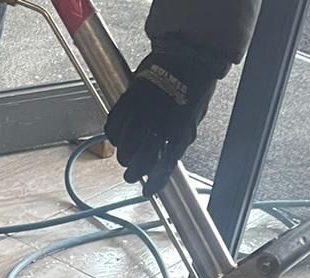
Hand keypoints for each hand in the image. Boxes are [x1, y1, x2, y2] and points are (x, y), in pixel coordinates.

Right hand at [104, 44, 223, 195]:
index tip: (149, 192)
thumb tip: (168, 160)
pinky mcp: (129, 98)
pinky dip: (113, 134)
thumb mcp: (193, 117)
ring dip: (123, 155)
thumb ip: (180, 139)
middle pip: (139, 159)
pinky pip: (114, 124)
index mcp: (179, 130)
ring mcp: (142, 110)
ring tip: (125, 155)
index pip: (164, 166)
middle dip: (134, 172)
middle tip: (132, 174)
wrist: (188, 53)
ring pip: (124, 145)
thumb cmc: (195, 85)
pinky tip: (117, 137)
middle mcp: (159, 123)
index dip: (155, 182)